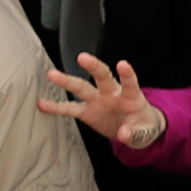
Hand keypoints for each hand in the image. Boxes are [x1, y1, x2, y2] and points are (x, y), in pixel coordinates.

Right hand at [38, 52, 168, 147]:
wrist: (134, 130)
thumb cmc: (142, 124)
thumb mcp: (146, 131)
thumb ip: (137, 133)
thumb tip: (124, 133)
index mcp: (131, 95)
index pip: (129, 82)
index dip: (127, 74)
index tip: (122, 64)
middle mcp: (112, 93)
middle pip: (102, 77)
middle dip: (93, 67)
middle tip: (83, 57)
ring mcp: (98, 100)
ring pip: (82, 87)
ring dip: (67, 81)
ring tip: (52, 74)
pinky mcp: (87, 112)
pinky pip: (71, 109)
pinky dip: (57, 107)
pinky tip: (43, 103)